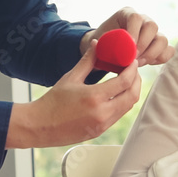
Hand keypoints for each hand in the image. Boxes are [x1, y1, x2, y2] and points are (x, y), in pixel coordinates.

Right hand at [6, 40, 141, 148]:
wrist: (40, 126)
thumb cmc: (52, 102)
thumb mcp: (70, 78)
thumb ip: (87, 61)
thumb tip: (97, 44)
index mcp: (94, 97)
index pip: (124, 82)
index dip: (132, 70)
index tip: (132, 62)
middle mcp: (102, 113)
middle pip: (132, 96)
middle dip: (137, 81)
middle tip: (134, 71)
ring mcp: (102, 124)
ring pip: (128, 107)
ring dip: (131, 92)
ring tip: (128, 81)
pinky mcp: (100, 131)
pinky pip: (119, 115)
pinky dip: (123, 103)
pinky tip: (118, 94)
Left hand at [81, 7, 173, 66]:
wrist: (105, 52)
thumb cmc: (101, 46)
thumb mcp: (99, 43)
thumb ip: (103, 45)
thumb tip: (105, 47)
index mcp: (126, 14)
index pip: (135, 18)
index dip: (134, 32)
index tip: (128, 47)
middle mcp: (143, 20)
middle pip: (152, 26)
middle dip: (144, 44)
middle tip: (133, 59)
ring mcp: (153, 33)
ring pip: (162, 39)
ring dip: (152, 54)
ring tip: (138, 64)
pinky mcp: (159, 45)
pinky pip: (168, 50)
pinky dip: (160, 58)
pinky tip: (147, 64)